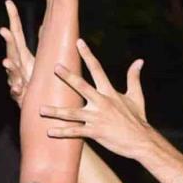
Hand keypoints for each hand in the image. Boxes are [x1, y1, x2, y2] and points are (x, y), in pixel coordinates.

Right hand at [0, 0, 35, 106]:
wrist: (29, 102)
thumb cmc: (33, 79)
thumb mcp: (38, 59)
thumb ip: (41, 42)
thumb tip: (44, 25)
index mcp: (21, 54)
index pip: (16, 33)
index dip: (13, 17)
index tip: (9, 2)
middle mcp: (17, 63)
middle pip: (12, 49)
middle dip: (8, 40)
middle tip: (4, 30)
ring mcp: (16, 77)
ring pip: (12, 71)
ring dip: (9, 66)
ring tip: (6, 62)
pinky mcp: (18, 92)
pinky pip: (17, 91)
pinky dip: (17, 89)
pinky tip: (18, 88)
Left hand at [40, 39, 150, 160]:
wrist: (141, 141)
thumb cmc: (137, 119)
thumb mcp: (136, 96)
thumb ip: (134, 78)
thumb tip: (139, 61)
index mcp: (110, 92)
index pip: (97, 69)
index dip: (88, 55)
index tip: (79, 42)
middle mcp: (102, 102)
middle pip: (82, 86)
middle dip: (68, 76)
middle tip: (55, 67)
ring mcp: (97, 118)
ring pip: (73, 113)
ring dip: (56, 111)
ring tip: (41, 109)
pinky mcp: (95, 132)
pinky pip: (76, 132)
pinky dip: (62, 132)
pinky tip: (50, 132)